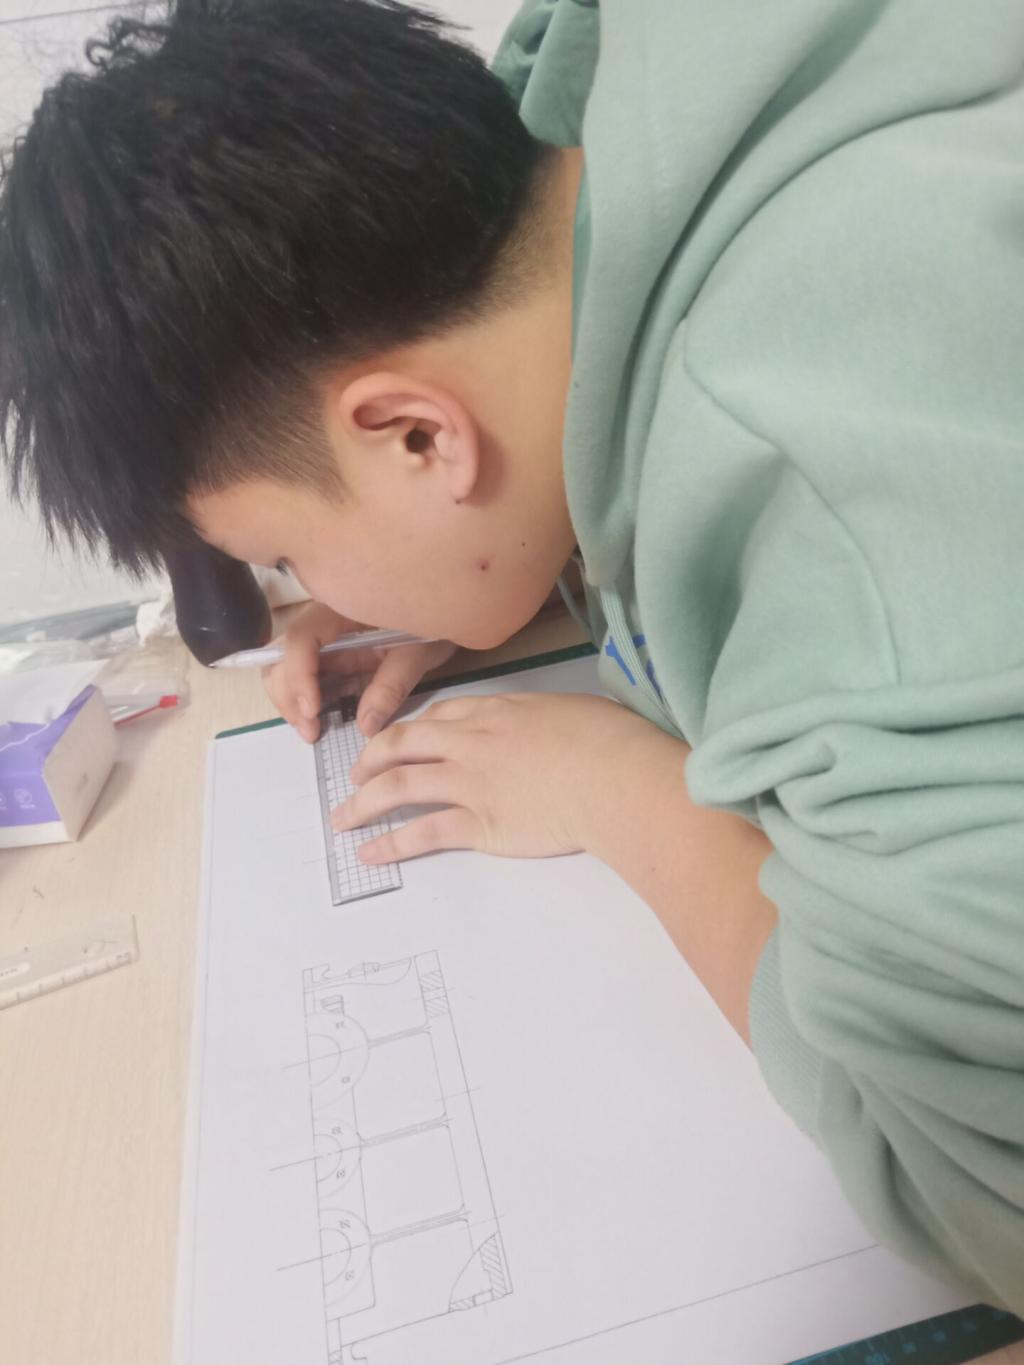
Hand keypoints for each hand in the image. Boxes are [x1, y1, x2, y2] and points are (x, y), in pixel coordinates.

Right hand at [262, 601, 455, 741]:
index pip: (302, 637)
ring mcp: (325, 638)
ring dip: (290, 699)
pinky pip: (306, 675)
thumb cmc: (437, 622)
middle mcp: (324, 620)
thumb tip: (365, 725)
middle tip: (310, 731)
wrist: (447, 610)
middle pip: (282, 653)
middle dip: (287, 694)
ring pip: (285, 665)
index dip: (298, 675)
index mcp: (342, 607)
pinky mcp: (333, 655)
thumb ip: (392, 684)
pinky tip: (318, 720)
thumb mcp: (421, 652)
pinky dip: (304, 699)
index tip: (312, 711)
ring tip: (311, 730)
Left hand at [331, 691, 661, 862]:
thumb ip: (546, 720)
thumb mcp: (572, 711)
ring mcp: (470, 783)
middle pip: (403, 744)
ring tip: (341, 818)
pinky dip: (390, 844)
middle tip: (354, 775)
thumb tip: (553, 729)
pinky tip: (369, 854)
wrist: (614, 778)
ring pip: (398, 787)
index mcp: (496, 711)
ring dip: (363, 803)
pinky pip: (421, 833)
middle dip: (372, 759)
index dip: (410, 729)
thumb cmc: (609, 741)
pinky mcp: (478, 824)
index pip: (438, 717)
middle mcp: (471, 742)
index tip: (396, 740)